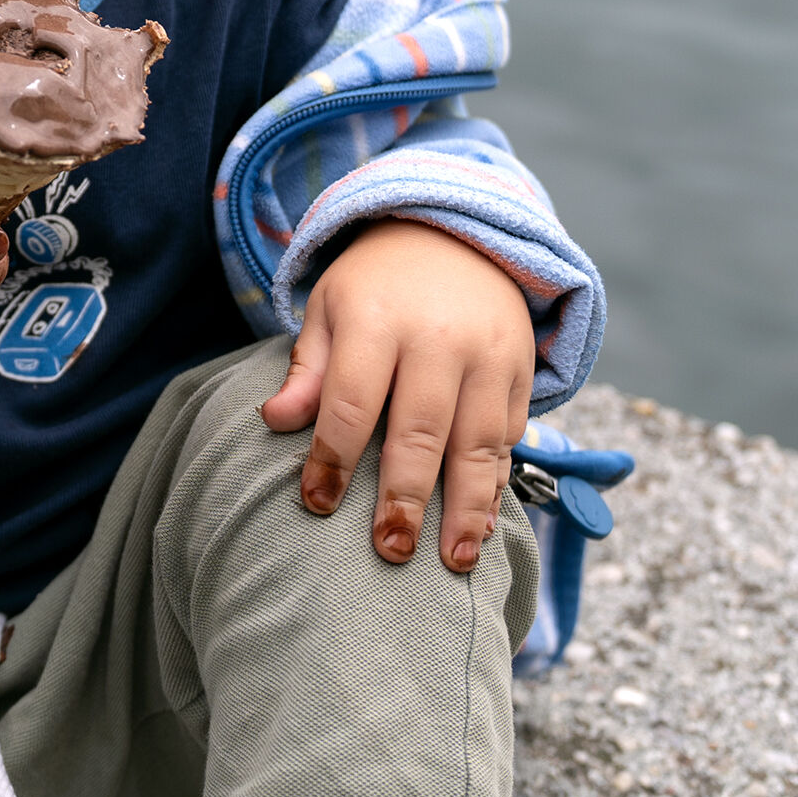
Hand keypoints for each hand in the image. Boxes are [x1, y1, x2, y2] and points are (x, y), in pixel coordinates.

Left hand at [261, 218, 533, 572]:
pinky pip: (510, 435)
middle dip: (406, 497)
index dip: (333, 457)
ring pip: (479, 442)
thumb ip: (307, 369)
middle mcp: (439, 336)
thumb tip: (276, 422)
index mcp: (378, 318)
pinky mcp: (521, 369)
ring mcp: (488, 353)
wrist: (458, 233)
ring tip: (454, 562)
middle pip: (421, 429)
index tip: (316, 504)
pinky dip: (497, 483)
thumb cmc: (378, 285)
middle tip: (390, 551)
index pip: (352, 400)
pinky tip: (482, 525)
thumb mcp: (329, 307)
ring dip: (468, 508)